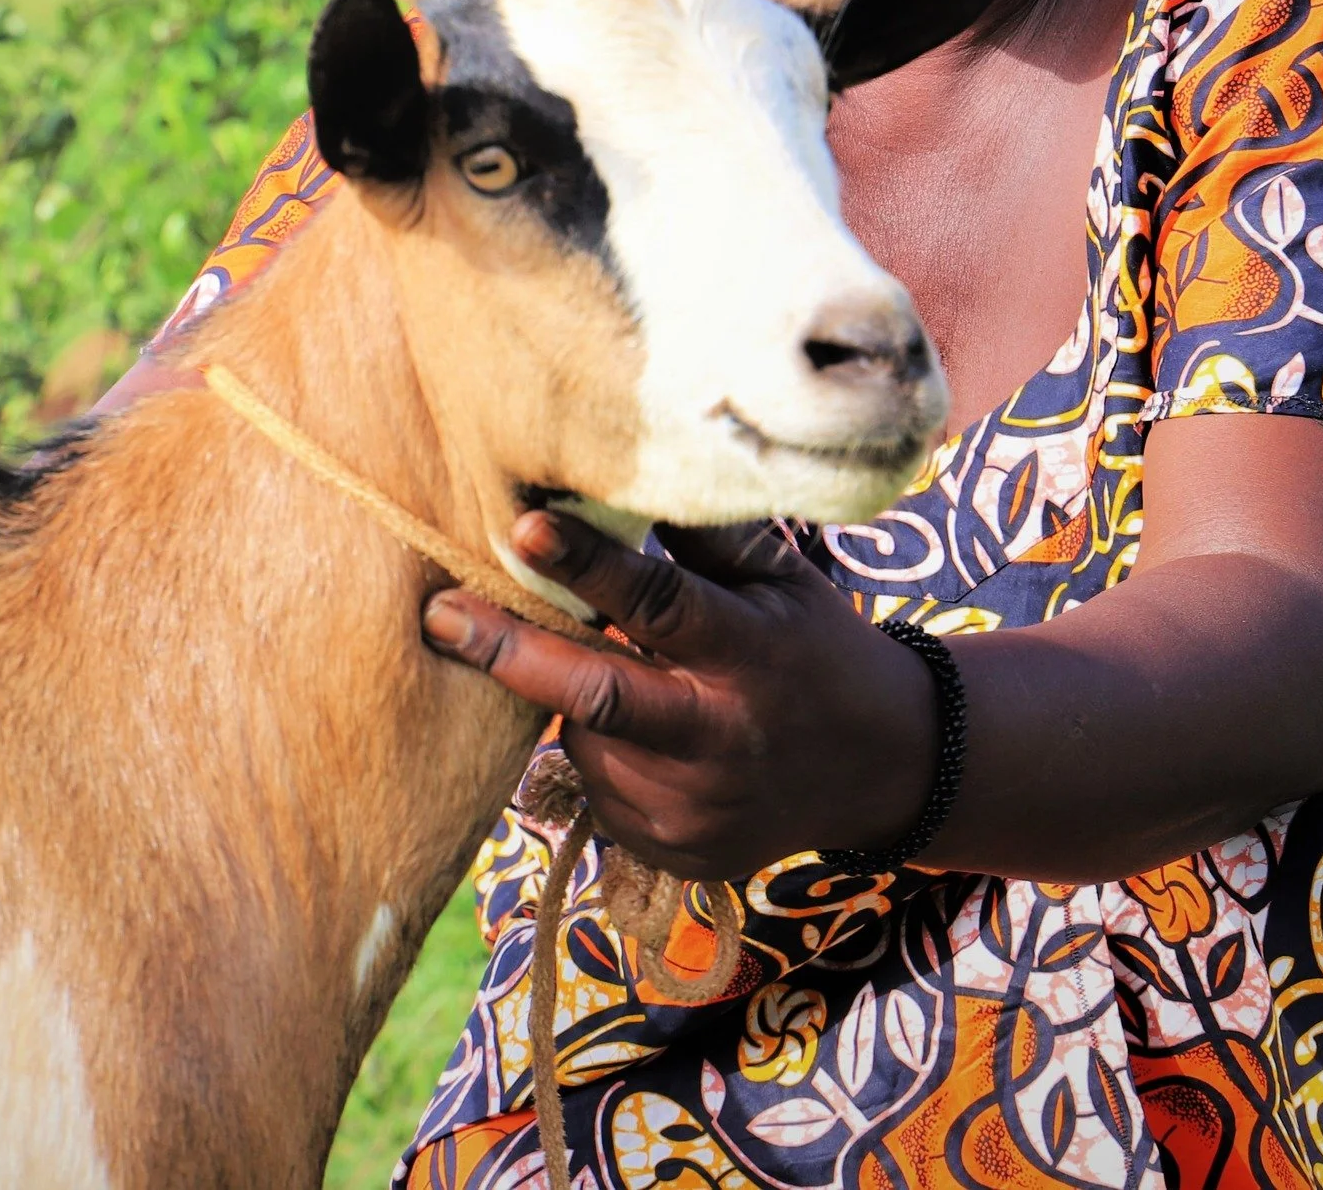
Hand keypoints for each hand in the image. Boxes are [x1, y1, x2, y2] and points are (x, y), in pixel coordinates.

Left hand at [420, 512, 937, 879]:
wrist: (883, 766)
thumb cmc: (815, 645)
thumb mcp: (782, 578)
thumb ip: (703, 536)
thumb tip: (619, 471)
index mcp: (752, 653)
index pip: (660, 604)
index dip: (589, 567)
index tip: (524, 525)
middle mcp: (720, 738)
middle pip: (594, 695)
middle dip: (506, 651)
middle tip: (439, 613)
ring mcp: (696, 808)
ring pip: (586, 741)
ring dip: (574, 700)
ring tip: (630, 675)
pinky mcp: (677, 851)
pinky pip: (601, 790)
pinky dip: (603, 752)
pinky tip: (648, 736)